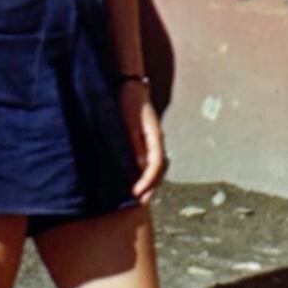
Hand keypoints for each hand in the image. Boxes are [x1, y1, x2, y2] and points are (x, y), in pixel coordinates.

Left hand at [118, 80, 166, 202]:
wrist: (130, 86)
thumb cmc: (128, 103)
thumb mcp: (129, 124)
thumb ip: (135, 145)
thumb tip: (139, 166)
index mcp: (155, 137)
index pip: (156, 165)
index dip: (147, 181)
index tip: (136, 193)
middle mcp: (158, 140)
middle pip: (159, 169)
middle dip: (151, 186)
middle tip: (141, 201)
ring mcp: (154, 140)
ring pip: (156, 166)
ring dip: (150, 181)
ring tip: (140, 195)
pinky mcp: (147, 139)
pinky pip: (150, 160)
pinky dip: (146, 172)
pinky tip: (137, 179)